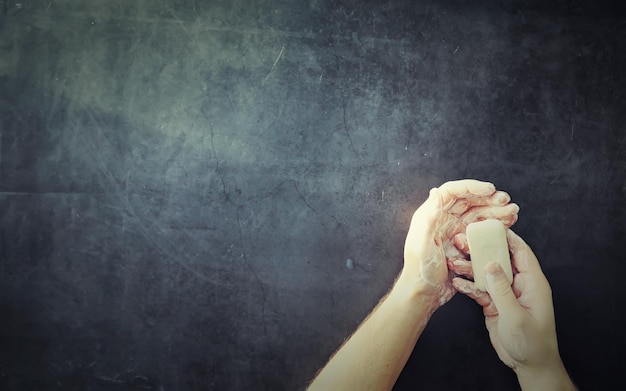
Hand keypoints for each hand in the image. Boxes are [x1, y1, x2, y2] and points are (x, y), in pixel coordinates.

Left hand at [399, 180, 518, 307]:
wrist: (424, 294)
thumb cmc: (420, 271)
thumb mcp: (423, 244)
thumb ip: (428, 219)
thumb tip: (435, 192)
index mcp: (432, 215)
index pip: (452, 192)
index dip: (471, 187)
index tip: (490, 189)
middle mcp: (443, 220)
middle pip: (469, 201)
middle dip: (489, 199)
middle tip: (507, 201)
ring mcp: (454, 231)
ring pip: (478, 215)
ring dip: (496, 211)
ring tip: (513, 212)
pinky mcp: (463, 244)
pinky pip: (482, 231)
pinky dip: (495, 226)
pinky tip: (508, 225)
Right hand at [451, 230, 567, 377]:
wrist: (529, 365)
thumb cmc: (531, 343)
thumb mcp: (516, 315)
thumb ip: (501, 289)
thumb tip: (490, 264)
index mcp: (532, 283)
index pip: (521, 252)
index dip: (507, 238)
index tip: (490, 226)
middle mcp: (519, 284)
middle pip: (499, 260)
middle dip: (481, 250)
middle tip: (463, 240)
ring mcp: (506, 294)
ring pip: (486, 274)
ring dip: (470, 268)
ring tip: (453, 261)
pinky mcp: (495, 304)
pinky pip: (480, 290)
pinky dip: (468, 286)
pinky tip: (456, 282)